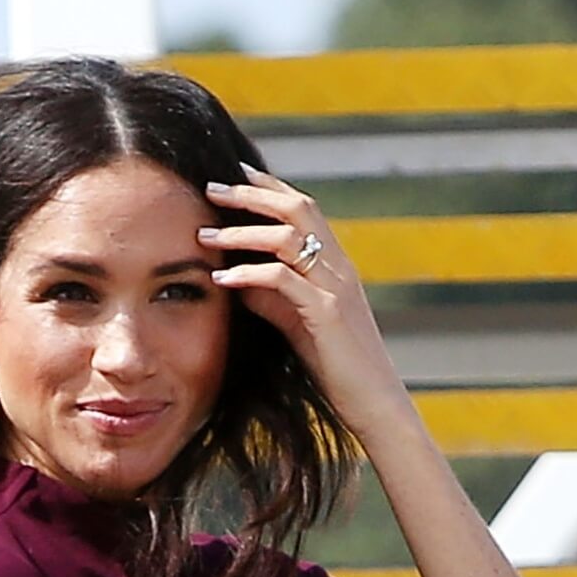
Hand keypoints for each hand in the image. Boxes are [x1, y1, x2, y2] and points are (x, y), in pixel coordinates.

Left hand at [198, 164, 412, 439]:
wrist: (373, 403)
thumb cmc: (334, 364)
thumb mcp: (297, 321)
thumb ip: (271, 296)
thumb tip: (234, 275)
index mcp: (334, 263)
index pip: (303, 208)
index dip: (269, 187)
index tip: (232, 174)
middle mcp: (339, 267)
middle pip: (297, 209)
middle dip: (251, 194)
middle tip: (210, 188)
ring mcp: (335, 287)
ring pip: (288, 238)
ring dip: (241, 232)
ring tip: (204, 236)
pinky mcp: (328, 314)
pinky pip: (283, 280)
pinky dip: (248, 275)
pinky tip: (221, 279)